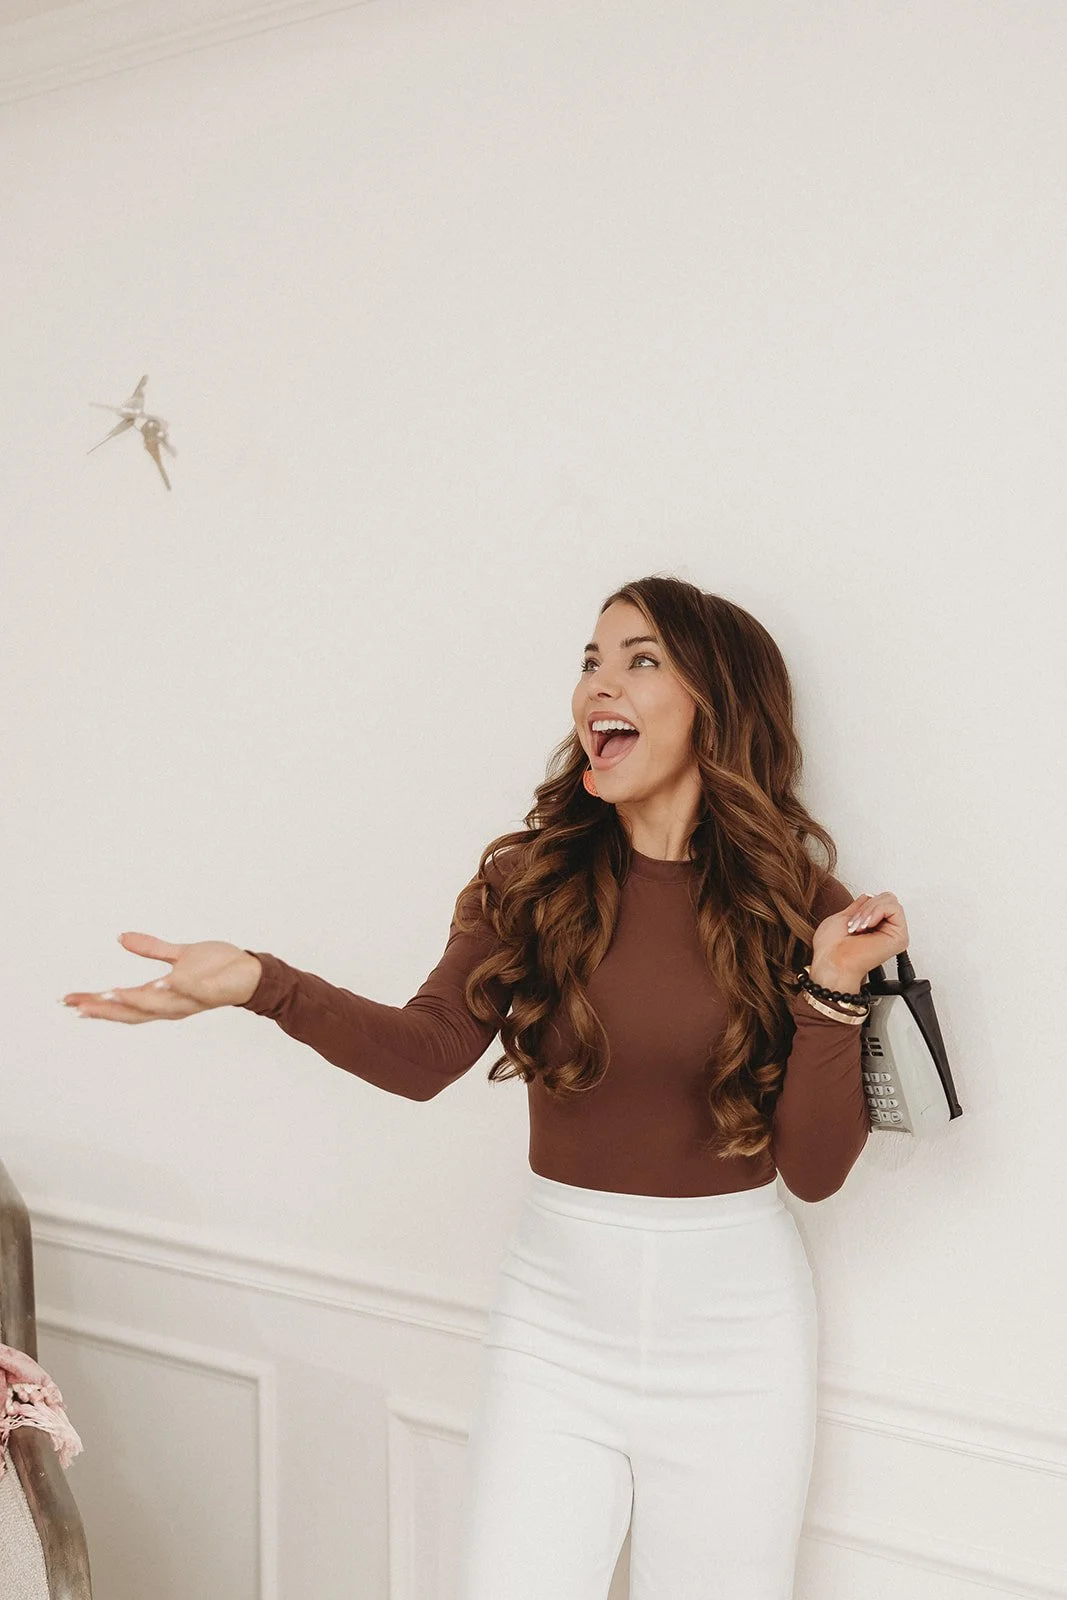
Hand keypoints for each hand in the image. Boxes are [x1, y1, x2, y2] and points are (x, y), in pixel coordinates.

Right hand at [60, 933, 261, 1022]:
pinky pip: (190, 990)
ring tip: (107, 993)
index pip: (123, 1004)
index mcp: (162, 998)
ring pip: (157, 1005)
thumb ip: (151, 949)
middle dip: (103, 1008)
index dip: (96, 1004)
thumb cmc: (217, 968)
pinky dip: (174, 989)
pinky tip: (160, 982)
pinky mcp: (209, 990)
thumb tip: (120, 937)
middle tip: (76, 1005)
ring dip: (132, 1000)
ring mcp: (190, 999)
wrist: (252, 973)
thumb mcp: (179, 956)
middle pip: (132, 1011)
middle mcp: (173, 1005)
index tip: (69, 1001)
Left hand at [810, 892, 908, 990]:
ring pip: (890, 900)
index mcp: (873, 925)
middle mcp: (885, 929)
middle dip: (866, 906)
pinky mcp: (900, 937)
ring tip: (859, 926)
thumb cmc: (831, 947)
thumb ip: (861, 905)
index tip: (851, 921)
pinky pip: (894, 908)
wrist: (832, 961)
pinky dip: (877, 911)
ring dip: (869, 910)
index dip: (863, 904)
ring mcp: (893, 933)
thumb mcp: (844, 915)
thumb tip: (870, 896)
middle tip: (855, 924)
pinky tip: (867, 926)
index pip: (879, 898)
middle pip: (887, 897)